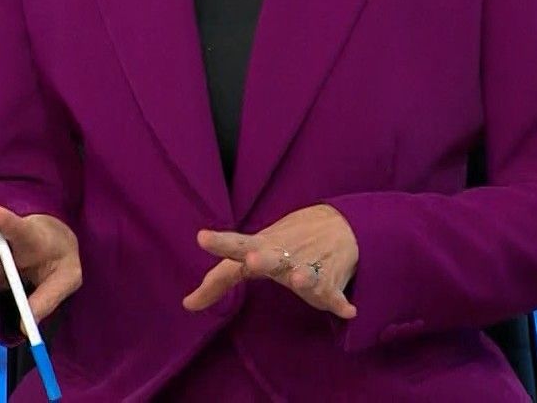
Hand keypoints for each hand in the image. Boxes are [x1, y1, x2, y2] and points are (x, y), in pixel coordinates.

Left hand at [183, 203, 358, 319]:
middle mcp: (284, 254)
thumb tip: (187, 304)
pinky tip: (348, 312)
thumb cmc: (283, 243)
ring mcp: (309, 264)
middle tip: (252, 261)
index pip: (236, 245)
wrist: (339, 224)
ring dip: (304, 277)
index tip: (202, 237)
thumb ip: (221, 279)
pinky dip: (340, 303)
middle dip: (263, 259)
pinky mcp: (332, 279)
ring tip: (300, 279)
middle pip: (271, 257)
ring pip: (306, 273)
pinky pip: (335, 293)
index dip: (219, 243)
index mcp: (261, 247)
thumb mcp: (253, 253)